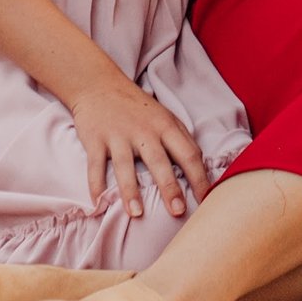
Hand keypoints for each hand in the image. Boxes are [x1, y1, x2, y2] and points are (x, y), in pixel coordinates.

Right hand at [68, 79, 211, 219]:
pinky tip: (97, 204)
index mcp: (166, 127)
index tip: (206, 199)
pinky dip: (95, 184)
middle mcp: (144, 131)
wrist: (100, 85)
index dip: (199, 176)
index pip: (189, 153)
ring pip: (125, 166)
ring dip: (130, 191)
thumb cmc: (139, 108)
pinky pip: (95, 165)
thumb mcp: (166, 118)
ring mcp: (118, 136)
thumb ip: (182, 140)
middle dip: (170, 187)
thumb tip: (202, 168)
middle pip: (159, 161)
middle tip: (178, 211)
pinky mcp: (95, 140)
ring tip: (136, 214)